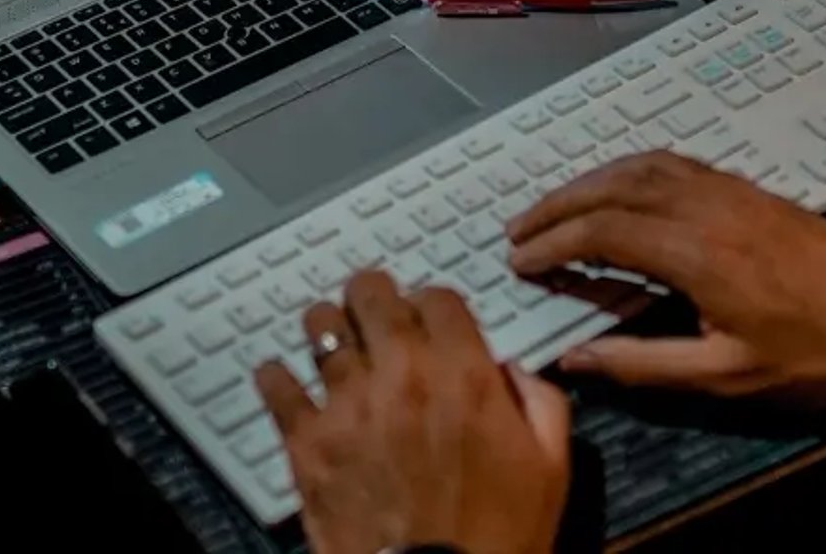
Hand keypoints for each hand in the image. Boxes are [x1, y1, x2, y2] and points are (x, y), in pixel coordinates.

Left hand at [255, 271, 569, 553]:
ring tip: (330, 335)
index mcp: (465, 375)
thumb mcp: (549, 467)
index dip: (433, 302)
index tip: (429, 317)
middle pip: (373, 295)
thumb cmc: (496, 537)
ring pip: (322, 325)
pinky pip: (277, 384)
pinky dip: (276, 375)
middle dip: (373, 296)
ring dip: (327, 325)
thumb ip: (540, 403)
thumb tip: (512, 370)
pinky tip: (281, 377)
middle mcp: (404, 375)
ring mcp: (349, 404)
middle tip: (373, 308)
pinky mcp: (308, 441)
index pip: (437, 296)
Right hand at [507, 151, 825, 401]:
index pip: (602, 233)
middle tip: (517, 229)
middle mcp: (706, 208)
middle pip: (612, 189)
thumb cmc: (814, 356)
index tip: (519, 260)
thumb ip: (643, 366)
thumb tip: (576, 359)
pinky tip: (618, 189)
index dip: (553, 243)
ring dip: (589, 183)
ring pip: (641, 167)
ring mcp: (729, 191)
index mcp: (695, 252)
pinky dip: (630, 171)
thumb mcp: (725, 378)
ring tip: (555, 208)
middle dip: (557, 206)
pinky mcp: (747, 189)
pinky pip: (673, 163)